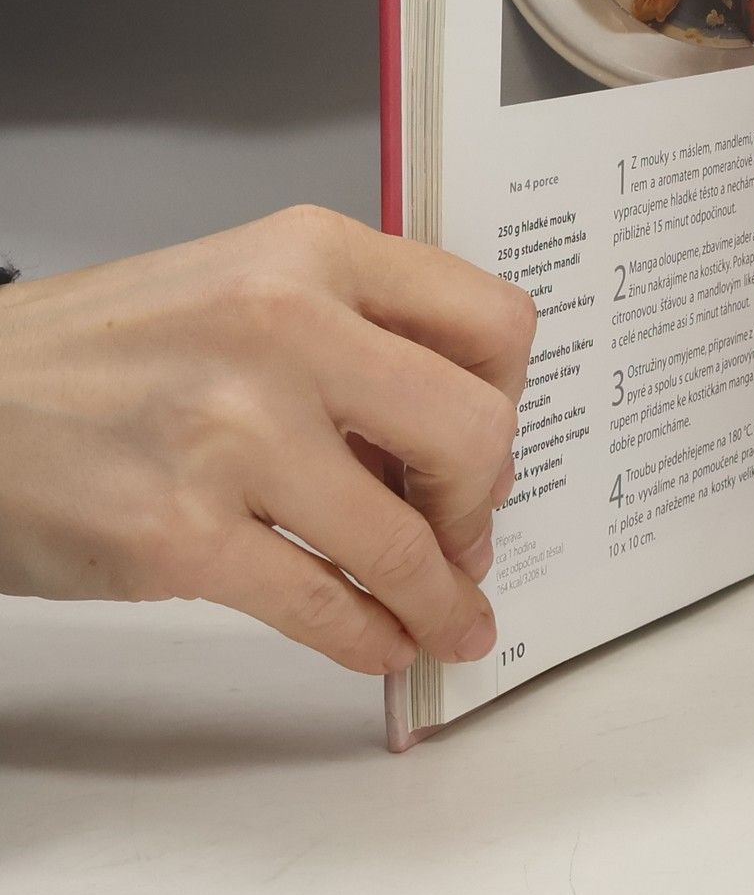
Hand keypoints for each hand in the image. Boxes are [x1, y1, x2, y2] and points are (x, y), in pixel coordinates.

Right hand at [0, 206, 535, 675]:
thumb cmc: (102, 349)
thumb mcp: (244, 286)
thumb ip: (352, 339)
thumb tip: (448, 446)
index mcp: (312, 252)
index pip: (490, 319)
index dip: (509, 395)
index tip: (490, 441)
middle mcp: (285, 327)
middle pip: (474, 429)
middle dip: (484, 499)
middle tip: (468, 531)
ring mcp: (234, 434)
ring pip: (405, 538)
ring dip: (441, 596)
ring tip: (451, 617)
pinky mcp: (180, 536)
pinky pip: (321, 605)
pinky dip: (369, 636)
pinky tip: (382, 642)